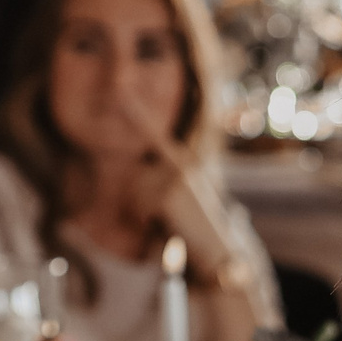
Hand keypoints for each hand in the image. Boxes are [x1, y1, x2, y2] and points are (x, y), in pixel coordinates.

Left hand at [118, 95, 247, 287]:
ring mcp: (175, 178)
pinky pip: (139, 207)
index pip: (155, 135)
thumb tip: (134, 180)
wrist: (219, 250)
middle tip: (169, 219)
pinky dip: (148, 223)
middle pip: (135, 177)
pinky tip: (170, 227)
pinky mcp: (168, 194)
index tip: (122, 90)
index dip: (137, 111)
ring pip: (135, 193)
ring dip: (145, 214)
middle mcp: (181, 164)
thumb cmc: (198, 229)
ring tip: (172, 223)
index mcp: (185, 162)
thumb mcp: (182, 199)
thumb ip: (162, 184)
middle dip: (141, 202)